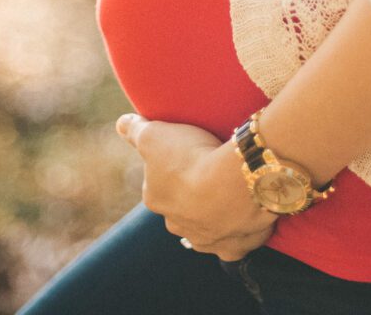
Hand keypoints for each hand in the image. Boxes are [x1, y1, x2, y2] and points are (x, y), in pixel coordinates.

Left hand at [116, 114, 277, 260]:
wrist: (232, 185)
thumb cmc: (191, 158)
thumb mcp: (155, 134)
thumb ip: (136, 129)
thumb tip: (121, 123)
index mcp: (156, 200)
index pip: (158, 182)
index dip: (171, 166)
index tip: (188, 152)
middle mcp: (178, 226)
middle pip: (182, 207)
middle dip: (192, 194)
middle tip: (211, 169)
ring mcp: (207, 240)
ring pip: (208, 226)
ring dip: (216, 212)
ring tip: (232, 188)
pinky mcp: (235, 248)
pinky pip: (237, 239)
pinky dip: (242, 227)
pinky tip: (249, 209)